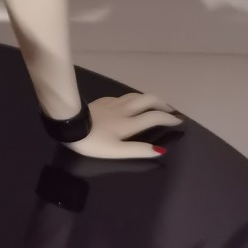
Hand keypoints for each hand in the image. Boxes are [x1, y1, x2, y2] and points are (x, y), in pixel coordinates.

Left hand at [66, 93, 182, 159]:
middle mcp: (123, 110)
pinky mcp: (101, 102)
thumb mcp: (116, 151)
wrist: (68, 125)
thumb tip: (160, 150)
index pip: (154, 117)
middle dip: (162, 103)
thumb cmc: (92, 142)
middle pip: (147, 100)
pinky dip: (131, 98)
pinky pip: (121, 97)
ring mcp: (112, 104)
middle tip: (171, 110)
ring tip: (155, 104)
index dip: (168, 118)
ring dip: (148, 98)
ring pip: (135, 96)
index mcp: (128, 123)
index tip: (179, 121)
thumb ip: (138, 150)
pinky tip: (129, 102)